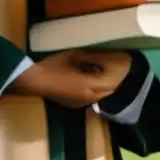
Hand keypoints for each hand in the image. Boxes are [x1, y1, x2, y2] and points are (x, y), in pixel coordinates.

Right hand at [7, 50, 131, 108]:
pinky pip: (92, 98)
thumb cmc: (53, 66)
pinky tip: (91, 79)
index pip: (111, 81)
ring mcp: (81, 103)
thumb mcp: (73, 56)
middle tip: (118, 66)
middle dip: (115, 78)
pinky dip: (96, 88)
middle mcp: (88, 97)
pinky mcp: (74, 104)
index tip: (125, 61)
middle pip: (109, 90)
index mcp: (89, 86)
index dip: (120, 72)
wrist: (34, 82)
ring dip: (105, 84)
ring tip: (106, 71)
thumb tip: (103, 55)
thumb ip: (90, 57)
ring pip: (101, 95)